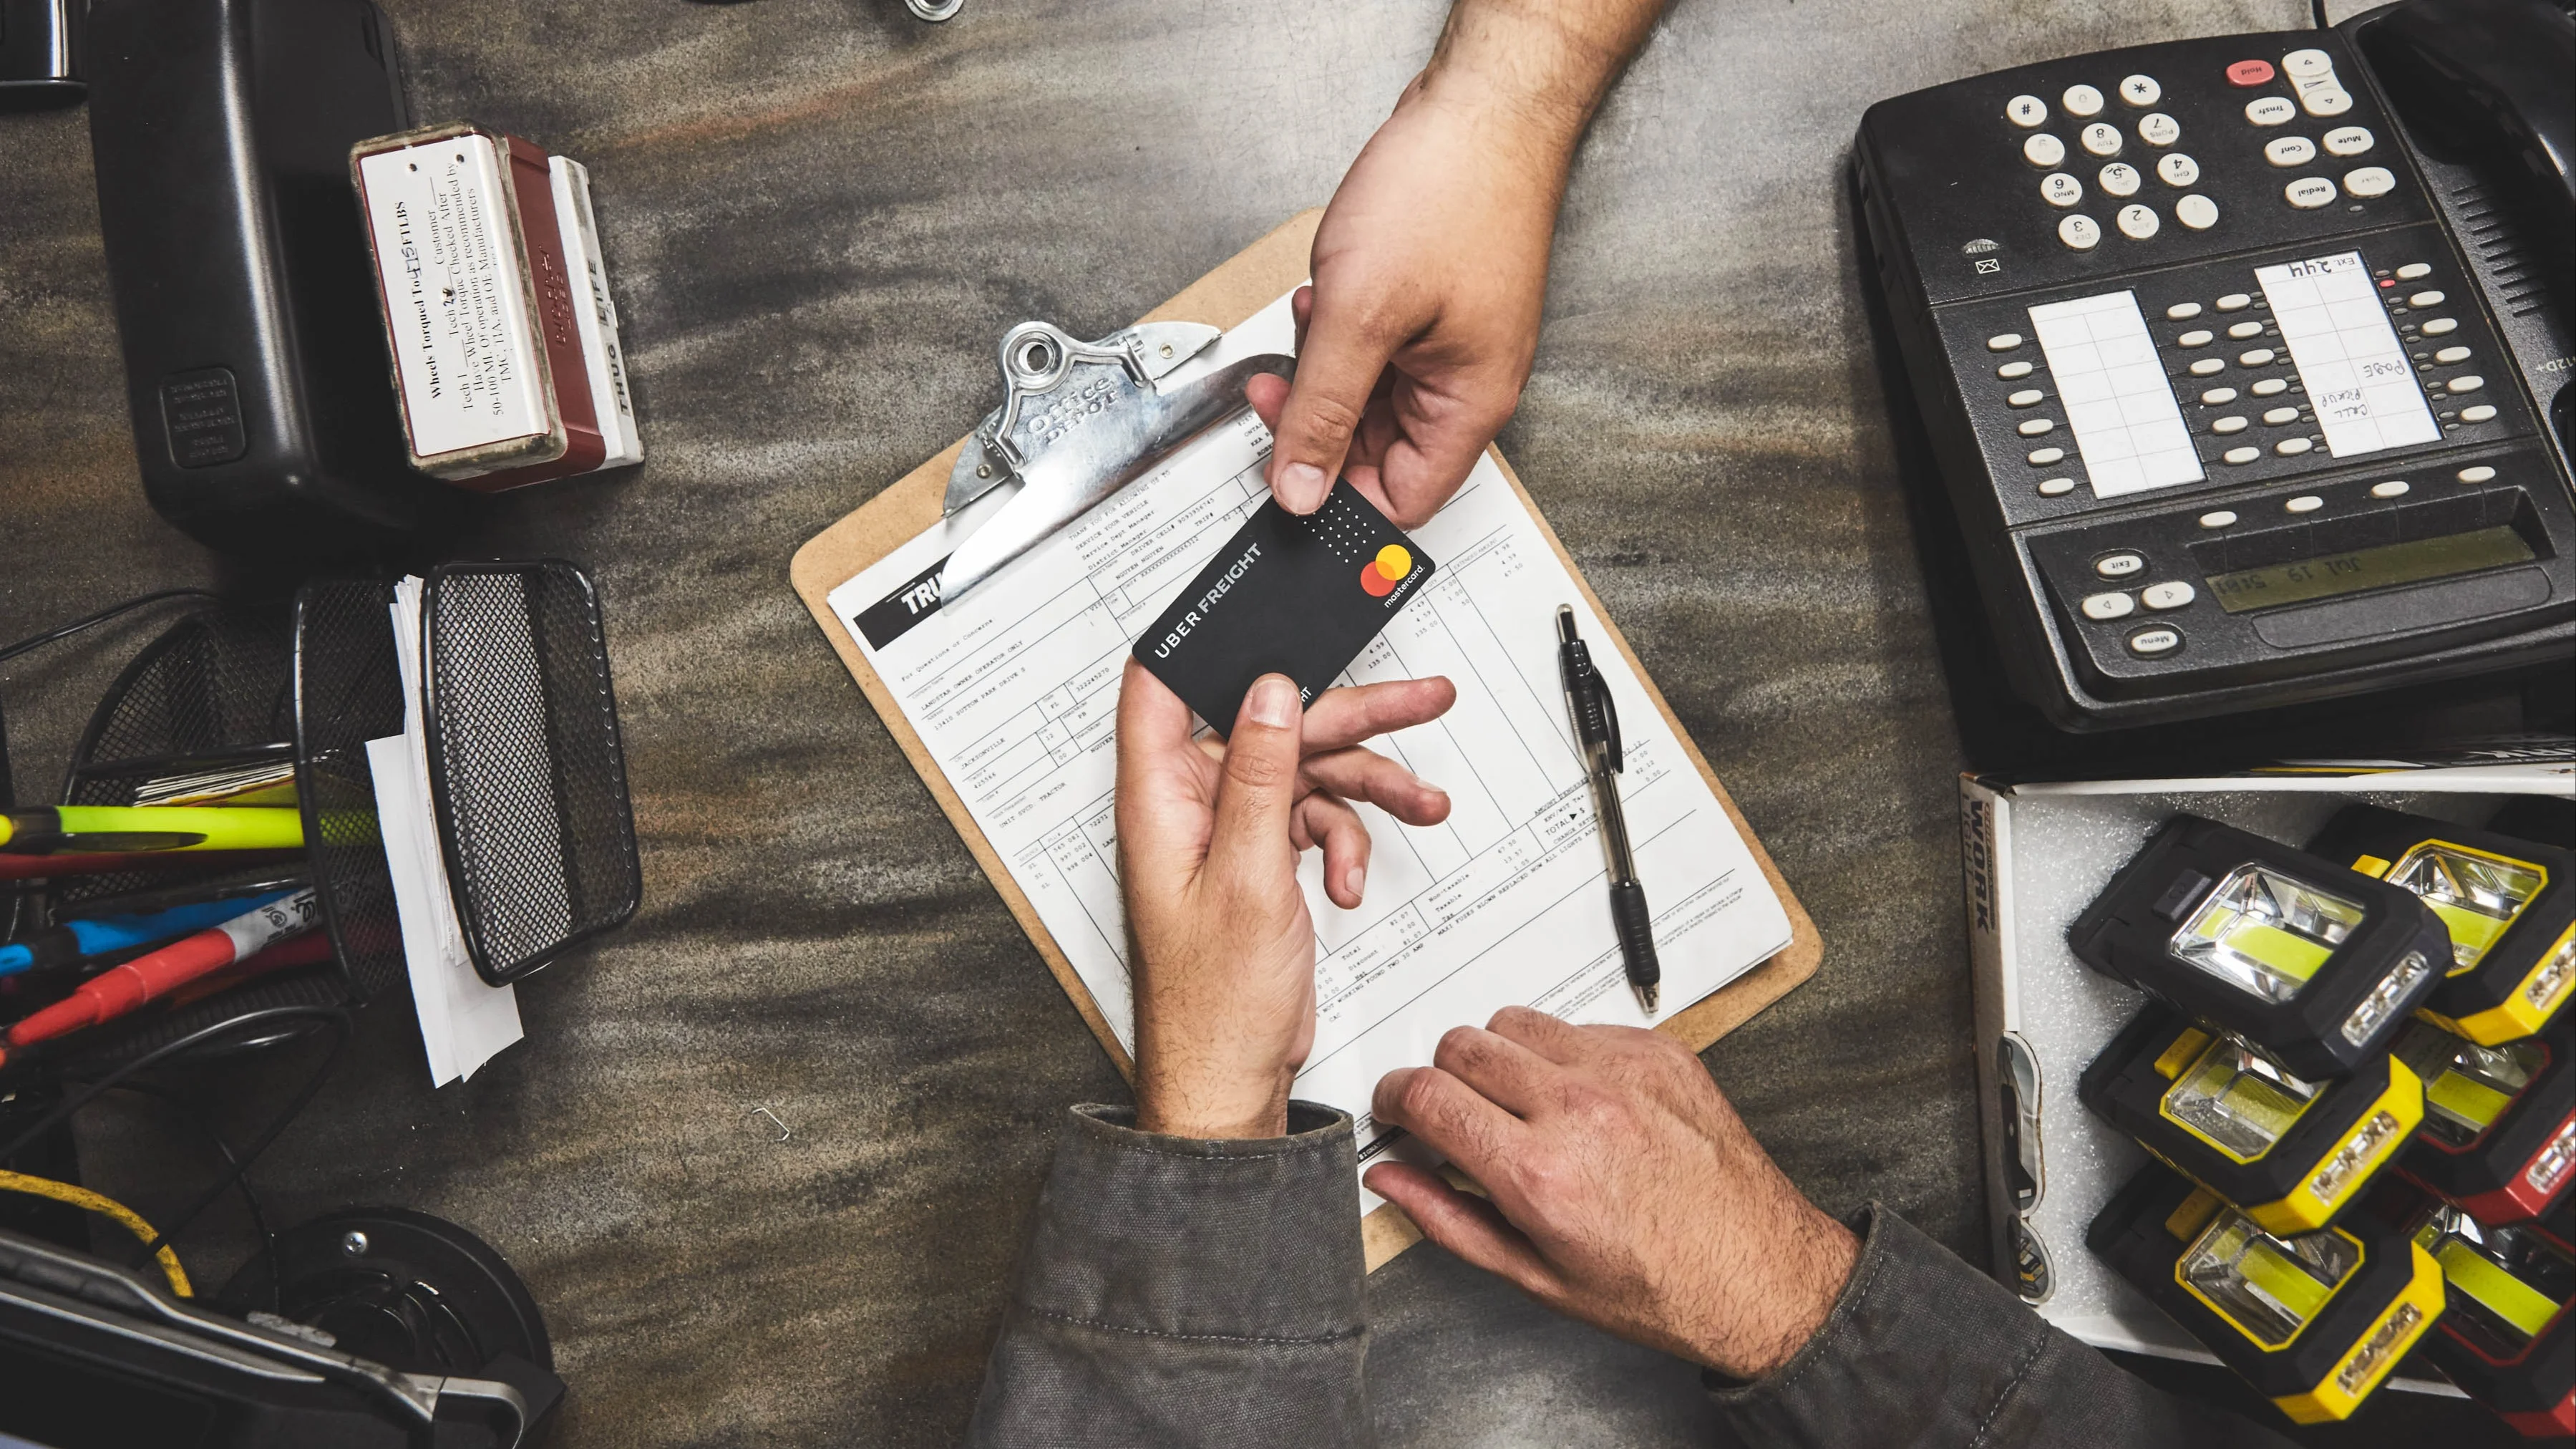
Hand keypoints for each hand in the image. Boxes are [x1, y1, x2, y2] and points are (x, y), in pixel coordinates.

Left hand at [1118, 663, 1455, 1137]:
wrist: (1234, 1077)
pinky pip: (1314, 817)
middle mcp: (1190, 806)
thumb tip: (1267, 692)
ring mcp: (1229, 832)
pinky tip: (1349, 878)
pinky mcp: (1261, 859)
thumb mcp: (1247, 878)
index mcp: (1159, 799)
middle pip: (1271, 723)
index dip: (1208, 641)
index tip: (1263, 609)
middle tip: (1419, 698)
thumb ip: (1259, 778)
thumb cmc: (1213, 1004)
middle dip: (1349, 716)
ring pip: (1307, 770)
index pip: (1164, 688)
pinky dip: (1345, 839)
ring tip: (1423, 801)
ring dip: (1367, 788)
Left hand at [1249, 0, 1664, 527]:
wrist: (1483, 107)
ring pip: (1368, 396)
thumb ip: (1324, 411)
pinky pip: (1373, 349)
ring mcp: (1449, 345)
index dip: (1339, 494)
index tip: (1287, 473)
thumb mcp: (1361, 316)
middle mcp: (1465, 384)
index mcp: (1468, 405)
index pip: (1401, 498)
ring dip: (1324, 368)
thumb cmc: (1451, 191)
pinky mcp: (1431, 309)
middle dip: (1320, 416)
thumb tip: (1301, 489)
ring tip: (1315, 313)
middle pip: (1377, 449)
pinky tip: (1327, 293)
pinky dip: (1338, 331)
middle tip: (1280, 383)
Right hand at [1364, 1008, 1857, 1378]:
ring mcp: (1623, 1071)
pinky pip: (1578, 1025)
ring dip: (1498, 1056)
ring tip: (1519, 1104)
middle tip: (1455, 1114)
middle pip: (1461, 1044)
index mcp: (1541, 1172)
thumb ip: (1449, 1219)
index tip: (1397, 1110)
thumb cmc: (1660, 1287)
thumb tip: (1392, 1180)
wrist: (1762, 1274)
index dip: (1394, 1100)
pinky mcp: (1659, 1050)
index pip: (1426, 1095)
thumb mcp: (1536, 1276)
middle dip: (1441, 1078)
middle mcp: (1580, 1109)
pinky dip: (1562, 1054)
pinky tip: (1578, 1099)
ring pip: (1514, 1021)